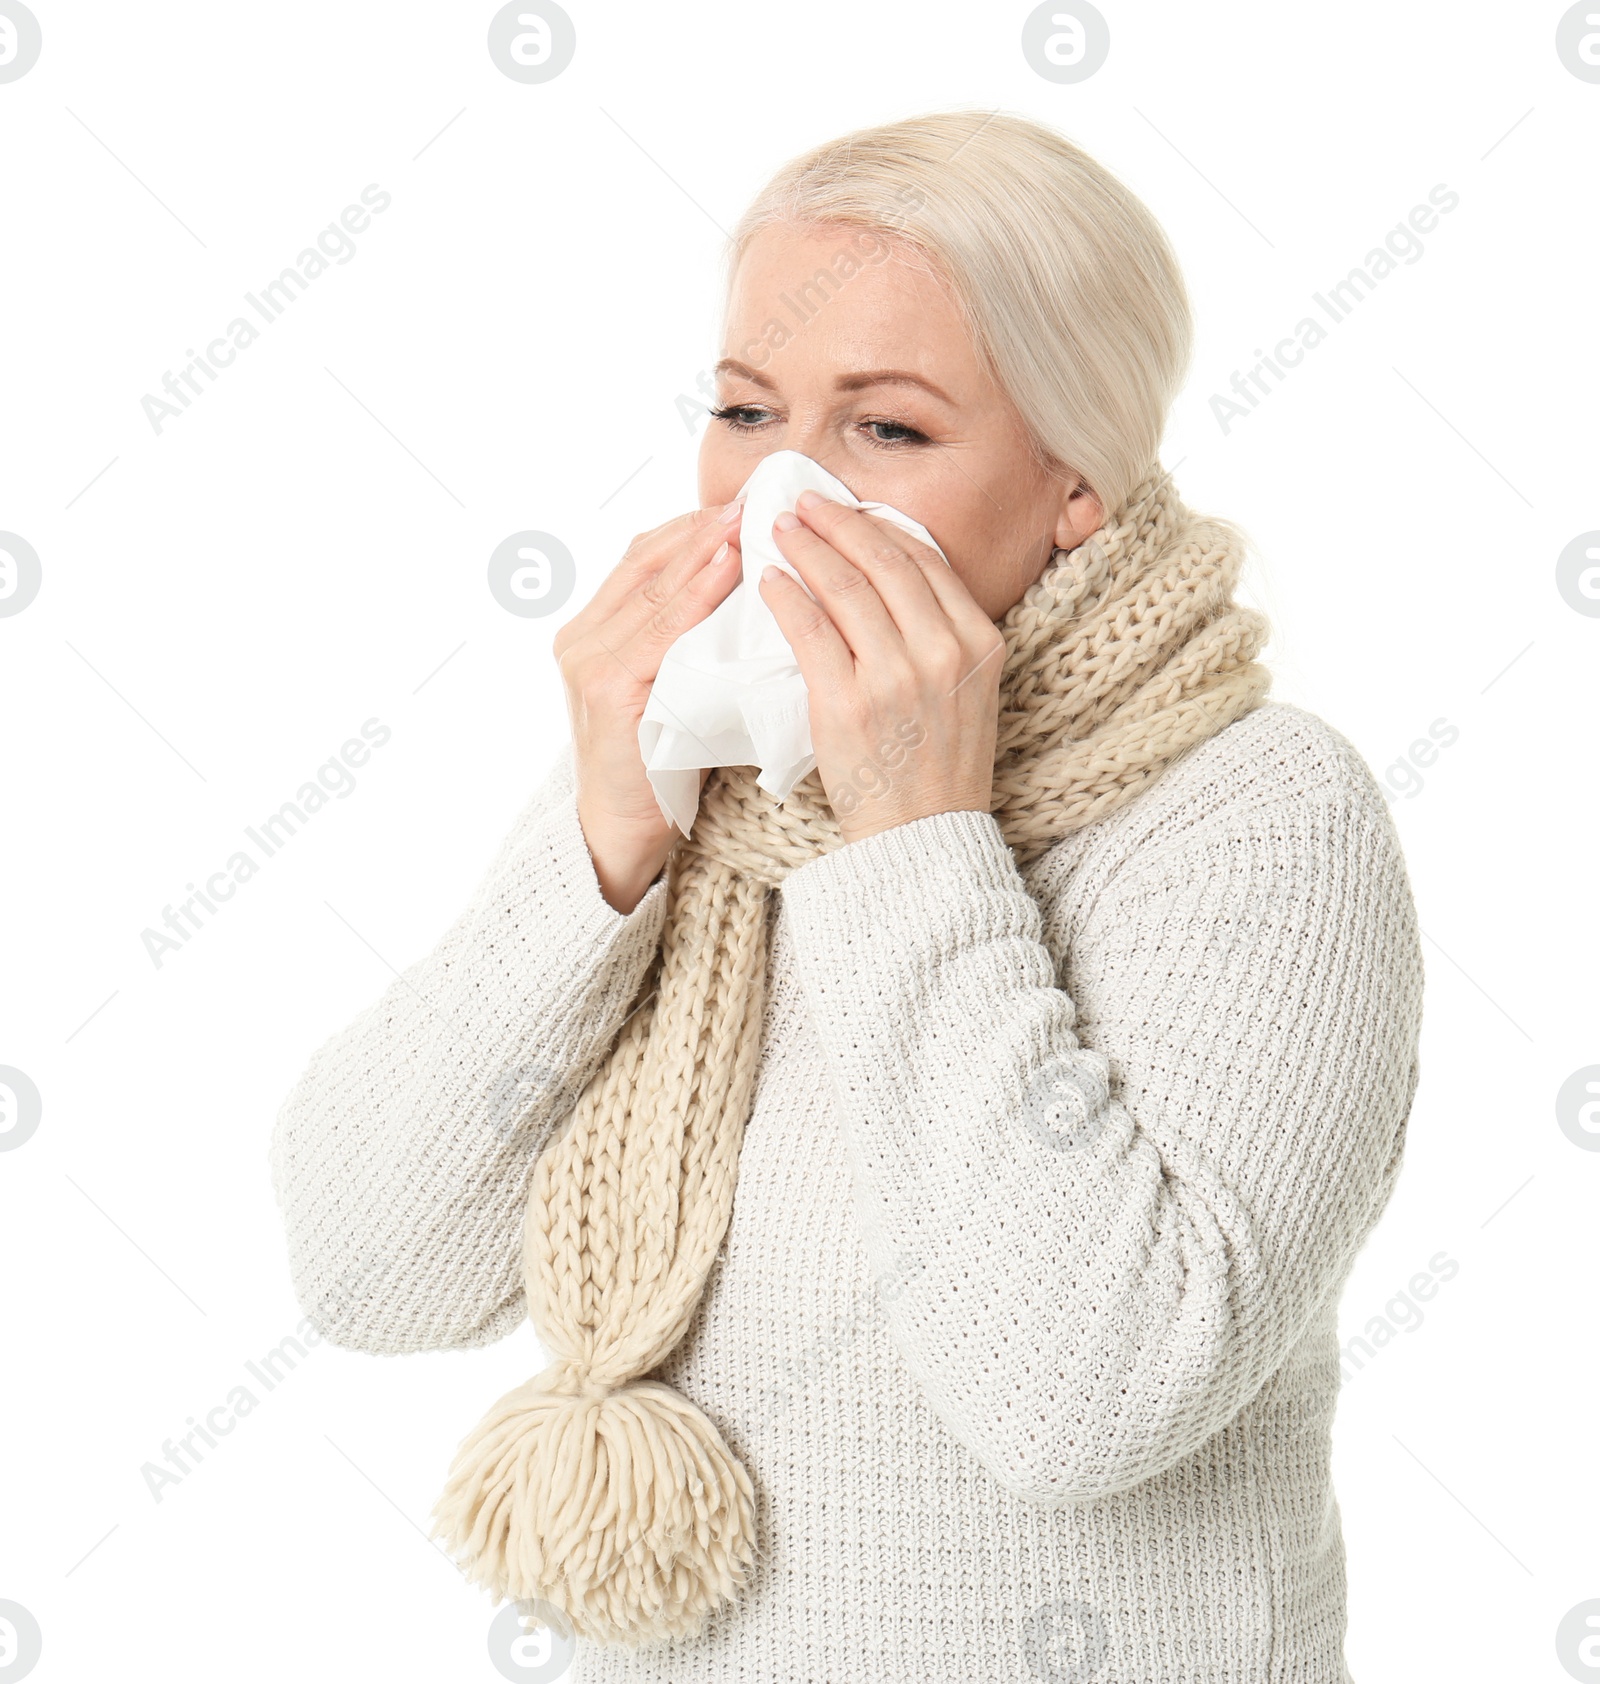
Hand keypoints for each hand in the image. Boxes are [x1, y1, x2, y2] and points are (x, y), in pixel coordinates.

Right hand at [553, 500, 744, 911]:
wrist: (620, 836)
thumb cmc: (657, 768)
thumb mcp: (671, 691)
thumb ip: (687, 645)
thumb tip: (749, 595)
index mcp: (592, 634)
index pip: (644, 559)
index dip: (690, 526)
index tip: (740, 502)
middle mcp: (581, 639)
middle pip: (645, 561)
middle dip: (700, 526)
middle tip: (752, 497)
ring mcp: (589, 663)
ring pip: (653, 589)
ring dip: (702, 549)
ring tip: (746, 520)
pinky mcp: (608, 690)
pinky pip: (660, 630)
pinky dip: (696, 595)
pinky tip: (728, 570)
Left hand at [758, 490, 1004, 844]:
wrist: (923, 833)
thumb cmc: (938, 762)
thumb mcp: (967, 687)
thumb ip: (939, 631)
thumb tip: (889, 570)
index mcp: (978, 641)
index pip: (925, 560)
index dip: (879, 525)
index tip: (848, 508)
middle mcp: (942, 651)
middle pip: (883, 561)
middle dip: (838, 522)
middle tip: (803, 502)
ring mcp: (895, 677)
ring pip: (845, 588)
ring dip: (807, 548)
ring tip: (780, 530)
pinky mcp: (848, 704)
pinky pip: (810, 631)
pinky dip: (787, 597)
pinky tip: (770, 582)